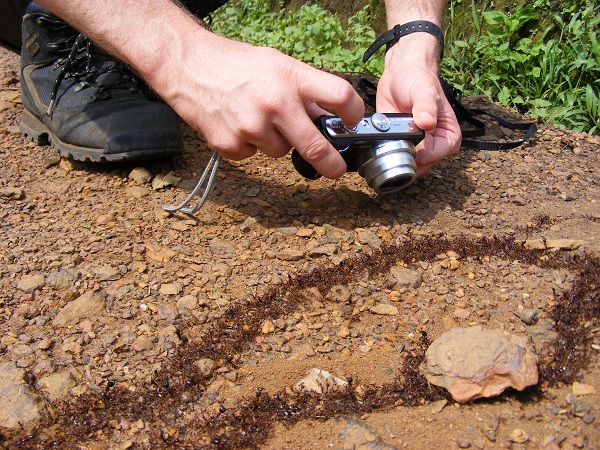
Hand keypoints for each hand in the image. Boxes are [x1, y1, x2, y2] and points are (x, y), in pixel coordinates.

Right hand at [158, 34, 364, 178]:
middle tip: (336, 169)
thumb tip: (323, 119)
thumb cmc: (235, 64)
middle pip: (316, 145)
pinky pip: (252, 156)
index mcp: (291, 77)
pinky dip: (248, 146)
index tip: (353, 123)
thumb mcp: (276, 64)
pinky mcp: (230, 144)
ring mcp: (251, 126)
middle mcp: (274, 103)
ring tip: (255, 118)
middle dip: (331, 163)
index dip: (353, 113)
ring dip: (275, 142)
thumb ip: (302, 91)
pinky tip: (236, 125)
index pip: (339, 96)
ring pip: (280, 152)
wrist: (187, 66)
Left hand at [376, 39, 460, 176]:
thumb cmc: (418, 80)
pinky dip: (385, 158)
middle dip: (406, 162)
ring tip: (384, 149)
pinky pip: (393, 159)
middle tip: (391, 150)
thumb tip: (427, 123)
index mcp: (448, 135)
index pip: (438, 154)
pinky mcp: (400, 146)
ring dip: (394, 162)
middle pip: (422, 165)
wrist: (399, 75)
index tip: (410, 147)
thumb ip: (426, 107)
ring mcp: (416, 147)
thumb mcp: (424, 90)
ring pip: (407, 166)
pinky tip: (377, 151)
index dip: (424, 155)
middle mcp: (434, 145)